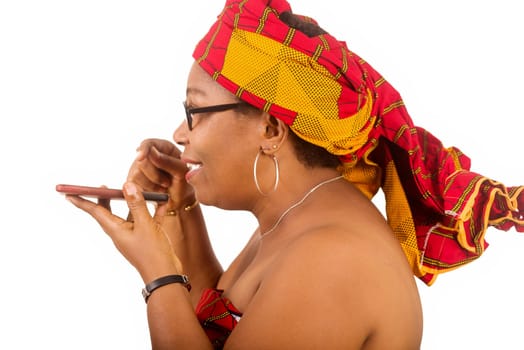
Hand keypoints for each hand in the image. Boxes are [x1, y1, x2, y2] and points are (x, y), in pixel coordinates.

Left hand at [66, 181, 182, 282]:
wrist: (165, 275)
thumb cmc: (152, 253)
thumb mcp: (145, 225)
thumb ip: (136, 204)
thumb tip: (126, 185)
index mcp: (116, 230)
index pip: (95, 212)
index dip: (82, 201)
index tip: (69, 193)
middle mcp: (122, 232)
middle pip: (109, 212)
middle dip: (106, 199)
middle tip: (102, 186)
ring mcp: (134, 235)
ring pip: (131, 214)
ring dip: (135, 202)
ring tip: (138, 190)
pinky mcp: (147, 238)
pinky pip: (147, 220)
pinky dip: (152, 211)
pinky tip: (161, 203)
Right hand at [128, 138, 195, 212]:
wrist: (180, 203)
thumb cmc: (184, 185)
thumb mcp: (182, 172)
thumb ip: (168, 161)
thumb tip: (151, 152)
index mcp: (163, 148)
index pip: (148, 144)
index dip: (144, 150)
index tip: (140, 158)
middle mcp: (149, 156)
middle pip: (141, 160)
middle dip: (154, 174)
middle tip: (167, 183)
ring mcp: (140, 168)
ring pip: (136, 173)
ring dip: (152, 185)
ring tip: (163, 188)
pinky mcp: (134, 181)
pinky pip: (133, 185)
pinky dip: (146, 191)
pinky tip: (155, 193)